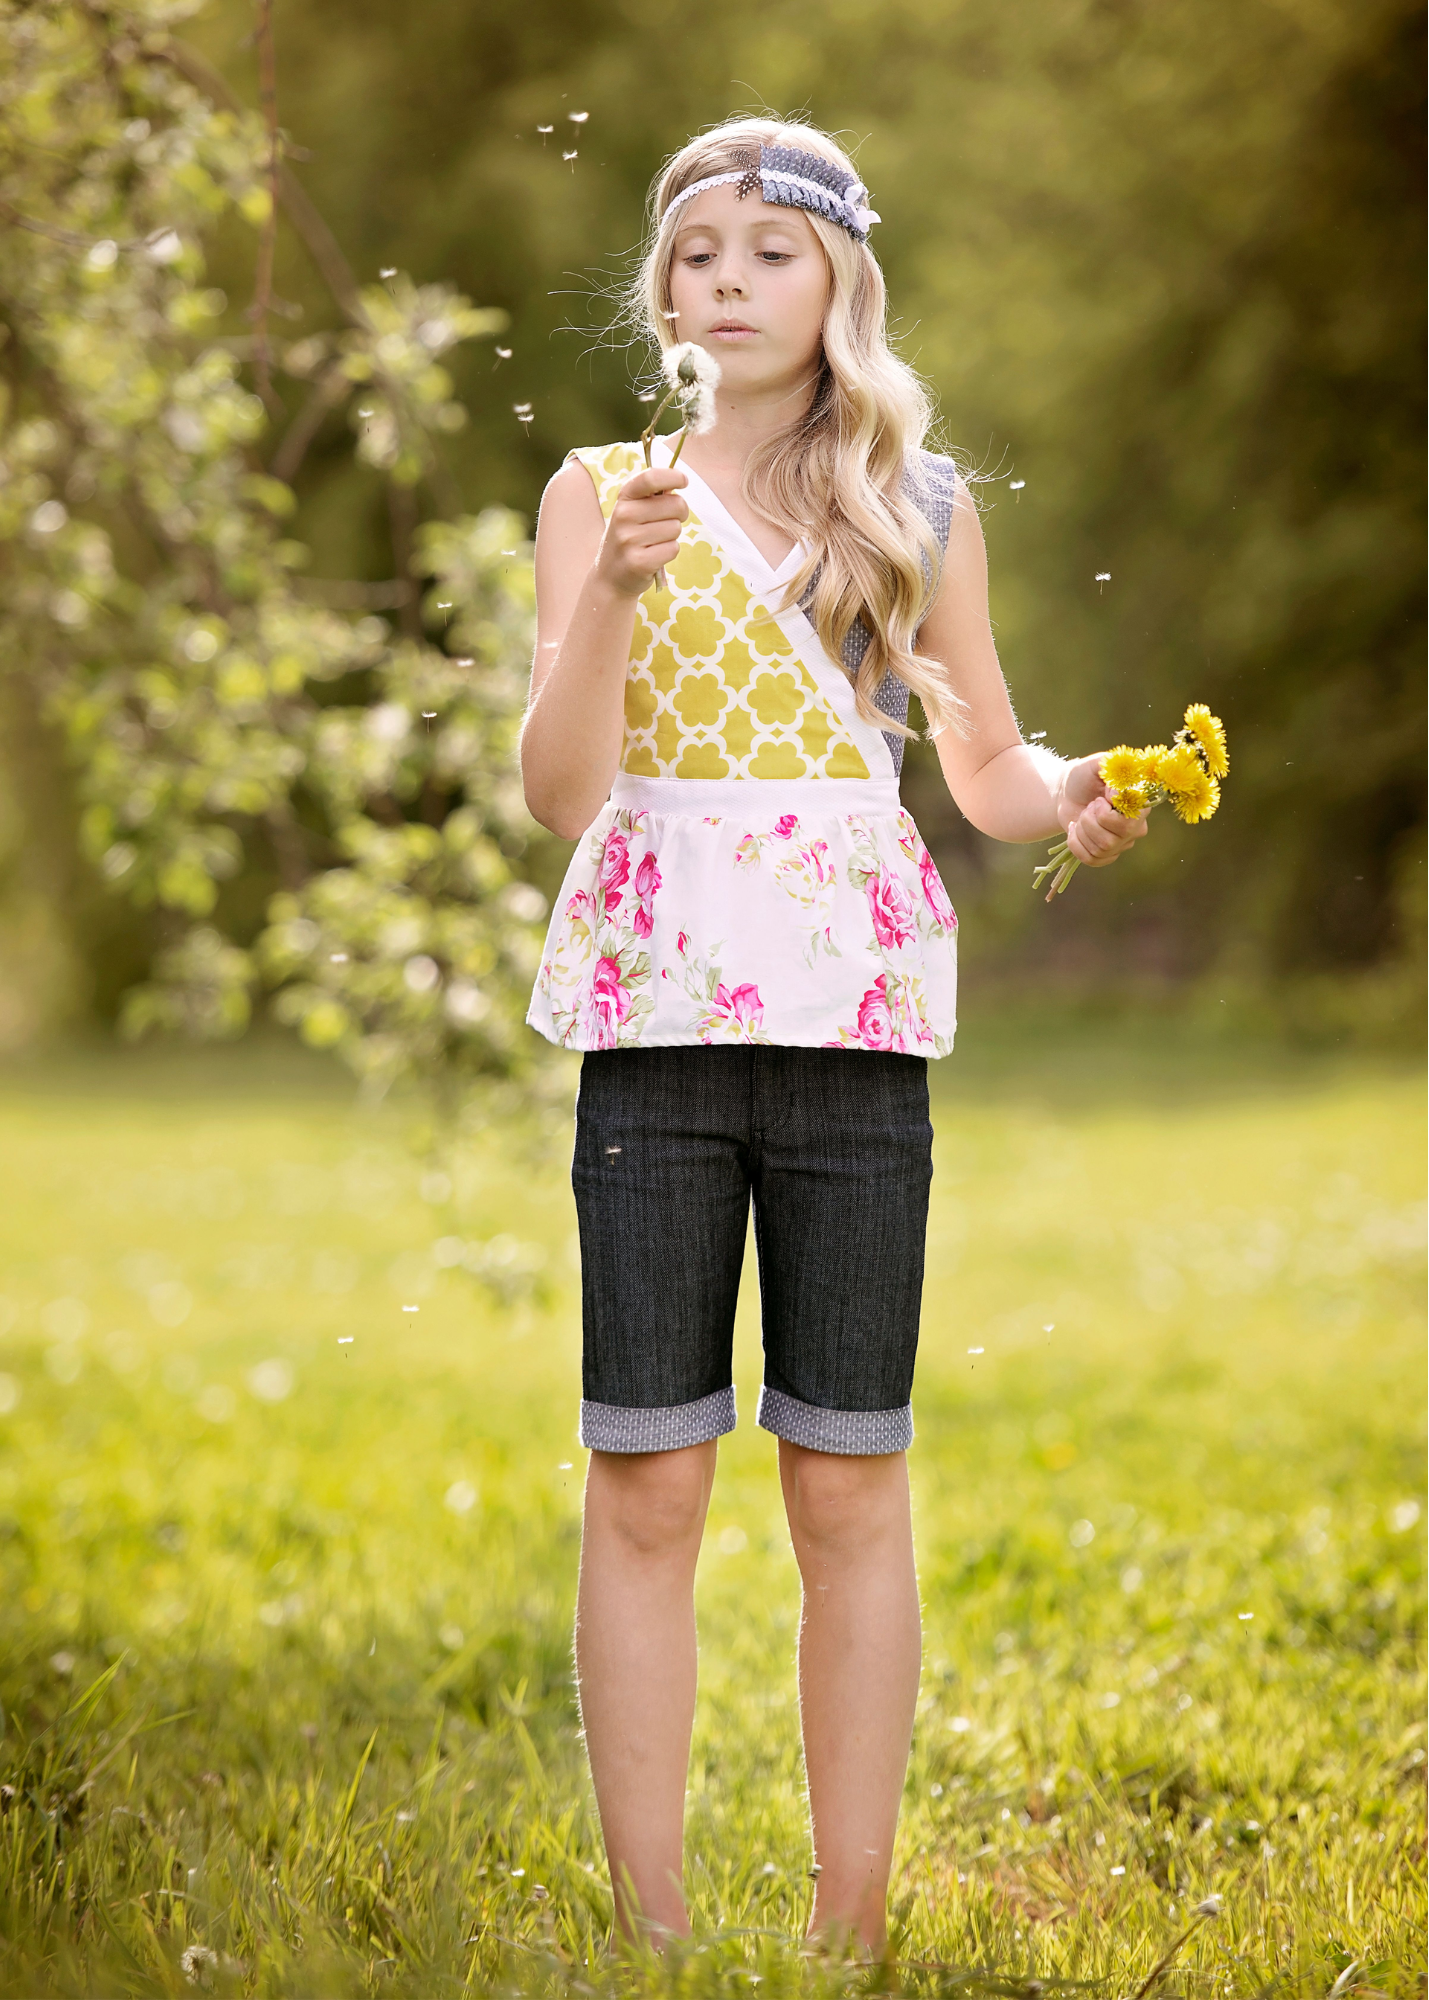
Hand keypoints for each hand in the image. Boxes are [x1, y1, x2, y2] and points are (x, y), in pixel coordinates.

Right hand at [594, 467, 687, 596]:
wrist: (610, 577)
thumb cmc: (630, 539)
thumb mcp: (633, 512)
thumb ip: (653, 497)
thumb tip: (678, 482)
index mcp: (624, 498)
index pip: (651, 478)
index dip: (673, 476)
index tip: (683, 481)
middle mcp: (624, 516)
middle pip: (675, 504)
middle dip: (680, 513)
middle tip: (668, 522)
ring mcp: (630, 539)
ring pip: (675, 528)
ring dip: (672, 536)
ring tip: (655, 542)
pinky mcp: (639, 562)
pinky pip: (673, 549)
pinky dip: (669, 552)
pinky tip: (654, 556)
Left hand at [1057, 751, 1147, 868]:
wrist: (1066, 793)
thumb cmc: (1084, 776)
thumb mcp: (1097, 764)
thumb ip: (1111, 769)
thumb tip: (1116, 796)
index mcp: (1140, 804)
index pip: (1130, 820)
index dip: (1107, 813)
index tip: (1100, 799)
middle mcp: (1137, 826)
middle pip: (1113, 839)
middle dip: (1090, 822)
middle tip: (1089, 807)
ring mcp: (1122, 843)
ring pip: (1100, 849)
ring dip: (1081, 830)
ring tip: (1082, 815)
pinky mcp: (1107, 854)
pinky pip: (1091, 859)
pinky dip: (1075, 844)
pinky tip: (1075, 829)